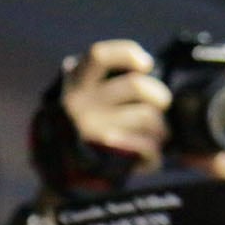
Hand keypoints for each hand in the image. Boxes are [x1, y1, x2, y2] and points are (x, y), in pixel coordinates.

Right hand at [59, 39, 171, 169]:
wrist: (61, 171)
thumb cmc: (85, 124)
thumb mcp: (84, 94)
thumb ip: (105, 79)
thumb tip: (145, 66)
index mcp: (76, 81)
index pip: (100, 56)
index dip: (128, 54)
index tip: (146, 64)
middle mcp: (80, 102)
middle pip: (136, 85)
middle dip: (160, 94)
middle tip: (162, 103)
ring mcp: (92, 128)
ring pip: (148, 117)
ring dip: (161, 128)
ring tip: (157, 135)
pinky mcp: (105, 154)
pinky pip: (147, 147)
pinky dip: (155, 154)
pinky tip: (148, 157)